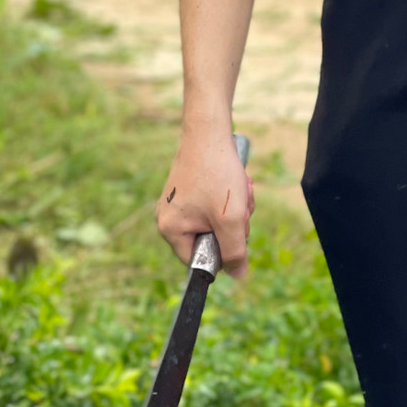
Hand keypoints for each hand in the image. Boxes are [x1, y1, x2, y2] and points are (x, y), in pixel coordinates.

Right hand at [157, 127, 253, 278]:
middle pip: (210, 239)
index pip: (198, 260)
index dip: (223, 251)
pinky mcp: (189, 189)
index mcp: (170, 230)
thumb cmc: (217, 174)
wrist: (210, 131)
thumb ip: (235, 251)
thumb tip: (237, 275)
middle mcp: (168, 217)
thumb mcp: (231, 219)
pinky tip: (235, 181)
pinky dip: (230, 197)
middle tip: (239, 205)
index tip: (234, 231)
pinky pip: (214, 205)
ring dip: (235, 209)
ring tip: (239, 188)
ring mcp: (178, 202)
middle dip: (232, 225)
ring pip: (217, 221)